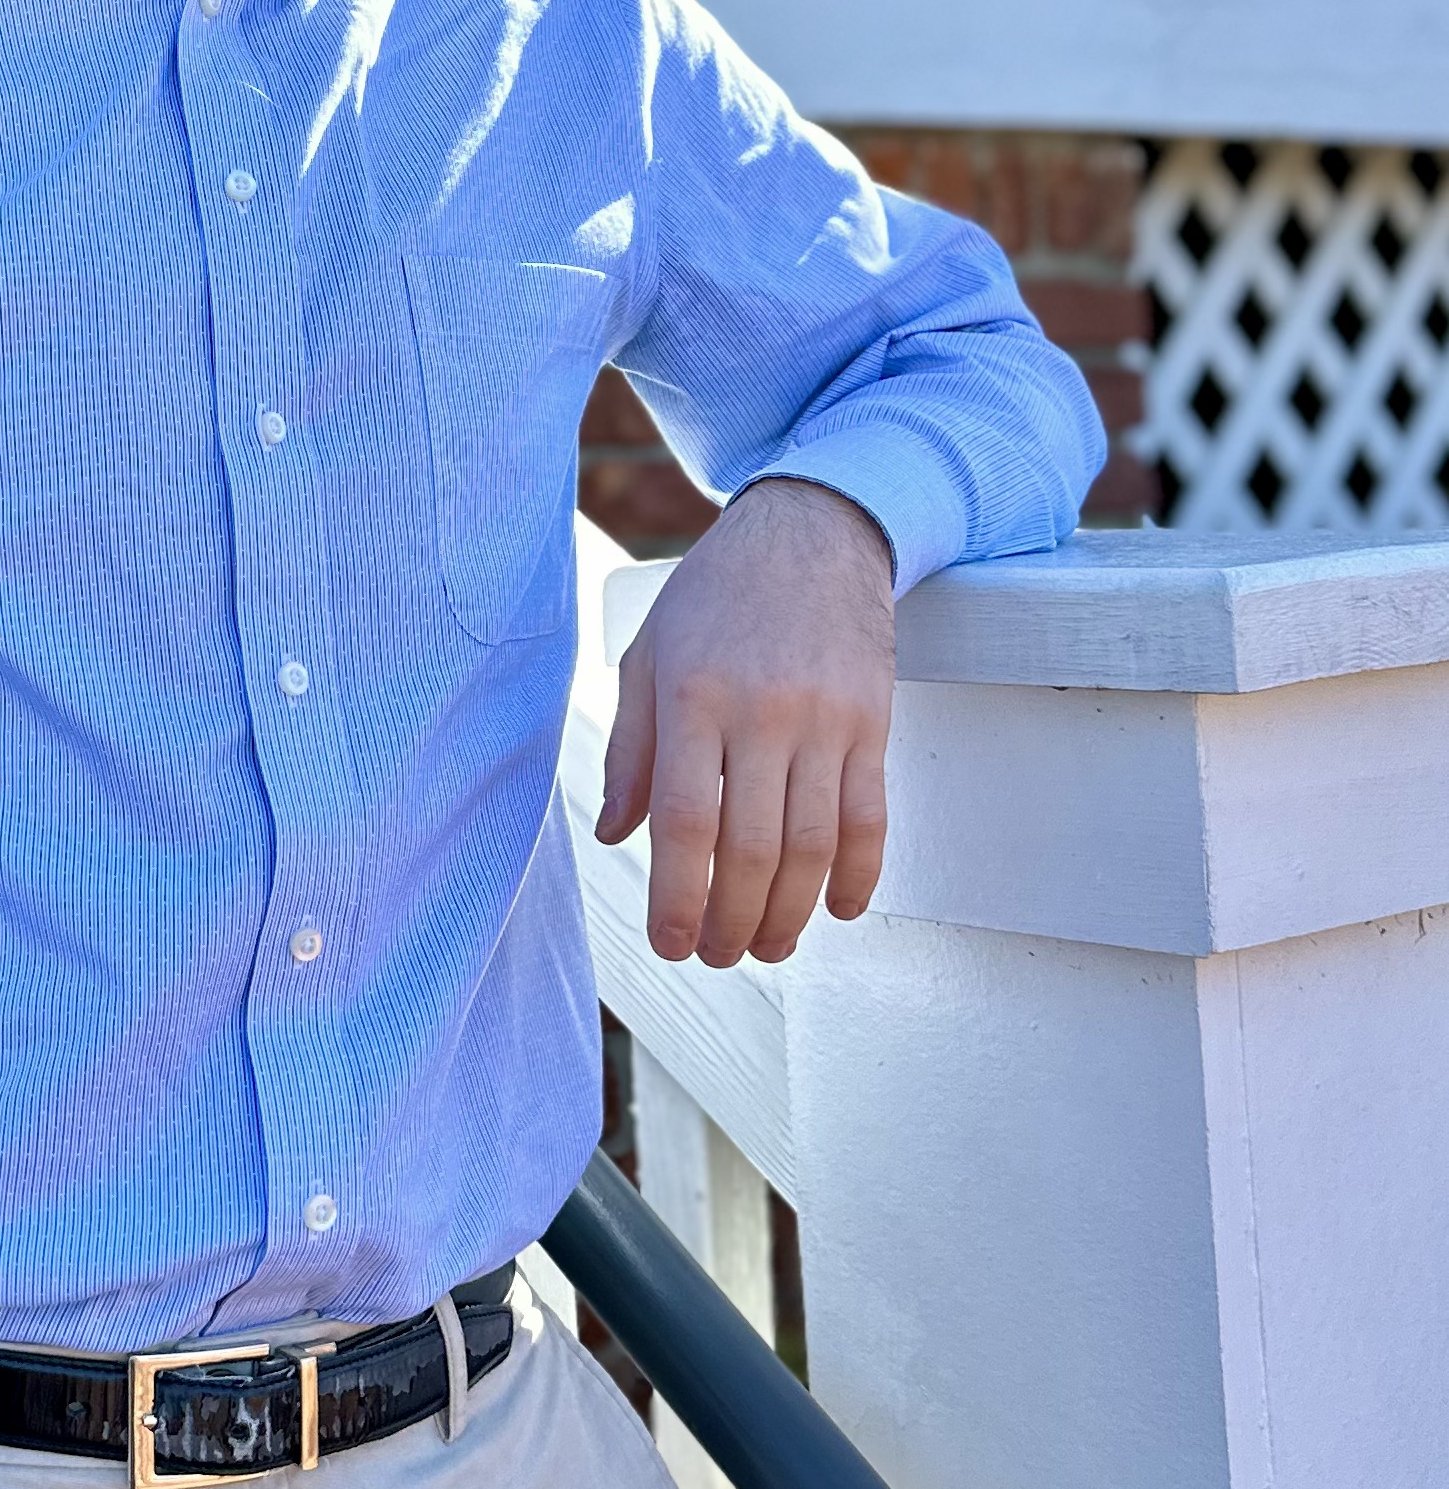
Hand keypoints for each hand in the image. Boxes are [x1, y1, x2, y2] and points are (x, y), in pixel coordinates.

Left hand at [593, 477, 894, 966]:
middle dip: (734, 922)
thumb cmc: (715, 597)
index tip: (670, 943)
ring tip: (769, 947)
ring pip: (814, 846)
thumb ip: (630, 749)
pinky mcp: (872, 723)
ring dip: (791, 915)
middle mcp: (762, 713)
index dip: (677, 897)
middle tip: (717, 955)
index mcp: (693, 698)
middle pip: (753, 849)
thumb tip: (616, 834)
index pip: (684, 823)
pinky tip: (836, 909)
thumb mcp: (648, 655)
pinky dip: (858, 875)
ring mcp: (825, 720)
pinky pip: (870, 817)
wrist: (812, 533)